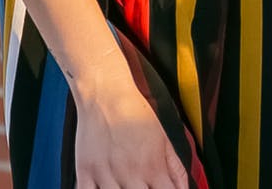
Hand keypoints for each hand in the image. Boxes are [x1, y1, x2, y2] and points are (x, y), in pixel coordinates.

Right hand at [72, 73, 188, 188]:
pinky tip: (103, 187)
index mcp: (153, 167)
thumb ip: (176, 167)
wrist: (107, 92)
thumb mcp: (164, 137)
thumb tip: (185, 188)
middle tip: (141, 186)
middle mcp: (131, 174)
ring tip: (125, 185)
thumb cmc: (134, 111)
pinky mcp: (86, 171)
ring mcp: (107, 174)